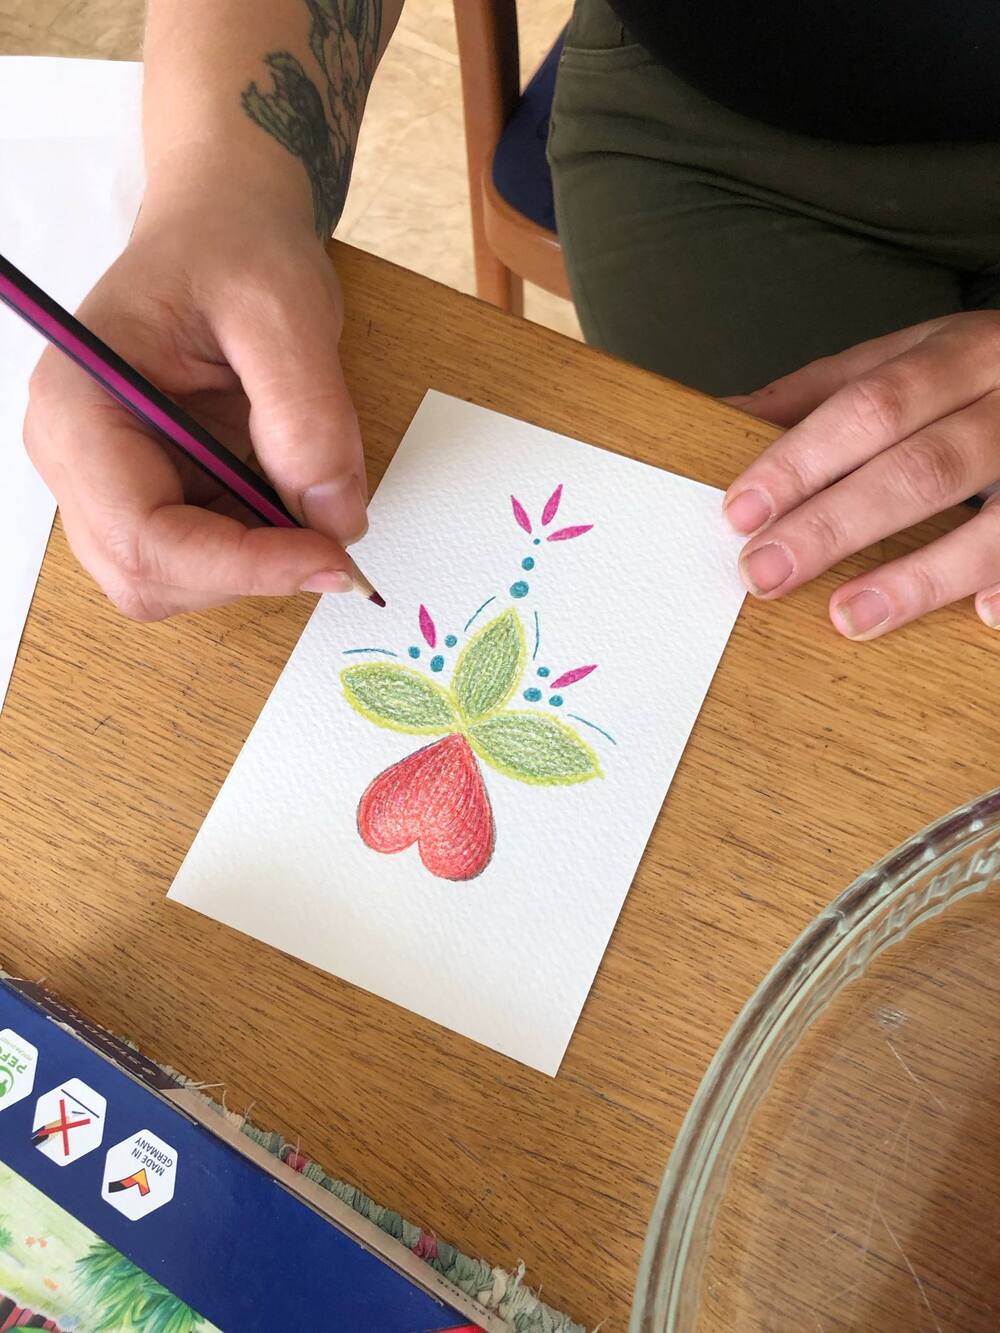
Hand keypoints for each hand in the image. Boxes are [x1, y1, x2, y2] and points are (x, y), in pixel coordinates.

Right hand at [24, 178, 366, 619]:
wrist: (226, 224)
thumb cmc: (235, 244)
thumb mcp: (284, 309)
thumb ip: (307, 414)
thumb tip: (334, 518)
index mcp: (80, 405)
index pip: (141, 535)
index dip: (240, 565)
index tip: (330, 556)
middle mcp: (77, 455)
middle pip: (149, 576)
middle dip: (246, 571)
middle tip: (332, 537)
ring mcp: (109, 481)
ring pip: (176, 581)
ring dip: (253, 564)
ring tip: (306, 496)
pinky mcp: (152, 492)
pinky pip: (202, 558)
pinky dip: (257, 550)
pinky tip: (286, 493)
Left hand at [723, 312, 999, 638]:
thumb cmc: (981, 373)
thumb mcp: (912, 358)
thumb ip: (823, 392)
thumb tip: (719, 416)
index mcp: (958, 354)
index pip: (870, 405)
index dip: (803, 460)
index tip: (741, 511)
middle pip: (923, 465)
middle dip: (837, 523)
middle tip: (766, 574)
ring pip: (997, 521)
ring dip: (921, 575)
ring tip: (850, 616)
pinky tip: (986, 617)